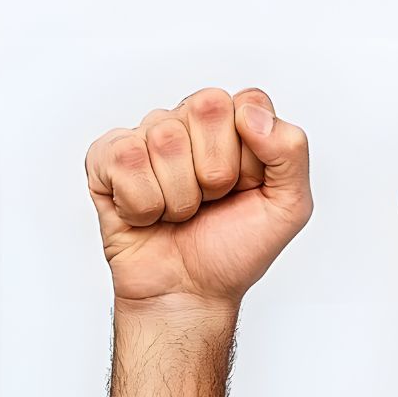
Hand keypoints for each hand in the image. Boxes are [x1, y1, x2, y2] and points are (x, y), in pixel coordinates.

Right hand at [86, 87, 311, 312]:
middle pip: (206, 106)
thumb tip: (250, 115)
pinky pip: (126, 160)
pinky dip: (143, 204)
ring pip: (165, 140)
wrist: (189, 294)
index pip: (249, 102)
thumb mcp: (289, 206)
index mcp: (233, 124)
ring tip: (180, 214)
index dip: (251, 156)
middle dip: (216, 171)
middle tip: (211, 200)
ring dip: (179, 197)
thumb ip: (291, 150)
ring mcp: (145, 137)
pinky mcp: (106, 158)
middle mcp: (188, 121)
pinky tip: (147, 216)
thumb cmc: (233, 249)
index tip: (245, 187)